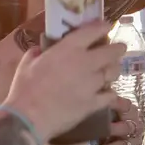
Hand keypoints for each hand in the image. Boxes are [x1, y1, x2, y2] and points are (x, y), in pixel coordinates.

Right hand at [6, 19, 124, 144]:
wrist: (29, 118)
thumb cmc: (24, 88)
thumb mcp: (27, 63)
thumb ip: (37, 52)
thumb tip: (42, 49)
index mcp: (68, 49)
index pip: (92, 32)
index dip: (103, 27)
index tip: (107, 26)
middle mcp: (85, 63)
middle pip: (111, 51)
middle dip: (118, 48)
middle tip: (120, 48)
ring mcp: (92, 84)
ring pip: (114, 72)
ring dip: (114, 69)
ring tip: (112, 70)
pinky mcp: (94, 103)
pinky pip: (110, 95)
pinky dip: (110, 93)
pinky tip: (108, 93)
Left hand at [95, 94, 143, 144]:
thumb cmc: (91, 124)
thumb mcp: (96, 111)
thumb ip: (103, 101)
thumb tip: (102, 85)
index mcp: (127, 111)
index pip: (127, 107)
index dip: (119, 106)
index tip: (106, 106)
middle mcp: (134, 125)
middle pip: (130, 127)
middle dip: (117, 130)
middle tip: (104, 132)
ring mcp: (133, 141)